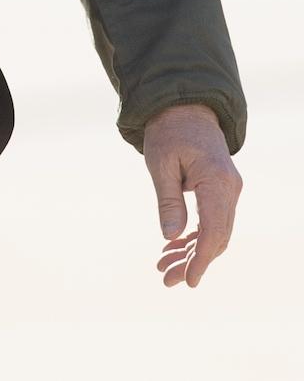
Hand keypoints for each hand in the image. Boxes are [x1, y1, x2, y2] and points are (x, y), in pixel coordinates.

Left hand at [143, 102, 241, 286]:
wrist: (184, 108)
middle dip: (194, 261)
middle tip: (168, 281)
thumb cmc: (168, 132)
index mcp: (217, 181)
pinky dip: (194, 236)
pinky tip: (173, 249)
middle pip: (217, 236)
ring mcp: (228, 191)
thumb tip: (170, 236)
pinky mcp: (220, 191)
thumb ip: (168, 200)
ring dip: (192, 252)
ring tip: (165, 270)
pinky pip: (212, 221)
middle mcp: (230, 189)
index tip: (189, 281)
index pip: (214, 230)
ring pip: (215, 232)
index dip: (202, 258)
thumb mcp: (160, 164)